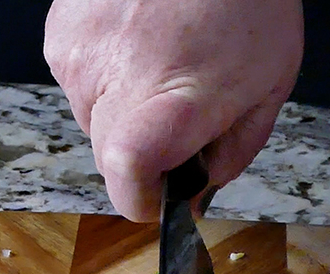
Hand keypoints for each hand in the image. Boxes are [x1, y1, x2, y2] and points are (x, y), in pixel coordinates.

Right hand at [44, 0, 303, 220]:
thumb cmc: (245, 0)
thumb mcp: (269, 85)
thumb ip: (233, 151)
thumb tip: (195, 189)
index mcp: (175, 97)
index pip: (127, 172)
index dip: (140, 198)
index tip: (158, 197)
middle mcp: (116, 81)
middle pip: (109, 160)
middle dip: (142, 155)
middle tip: (174, 112)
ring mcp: (80, 58)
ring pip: (92, 122)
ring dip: (122, 111)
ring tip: (157, 63)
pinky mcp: (60, 38)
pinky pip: (78, 84)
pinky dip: (104, 78)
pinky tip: (134, 45)